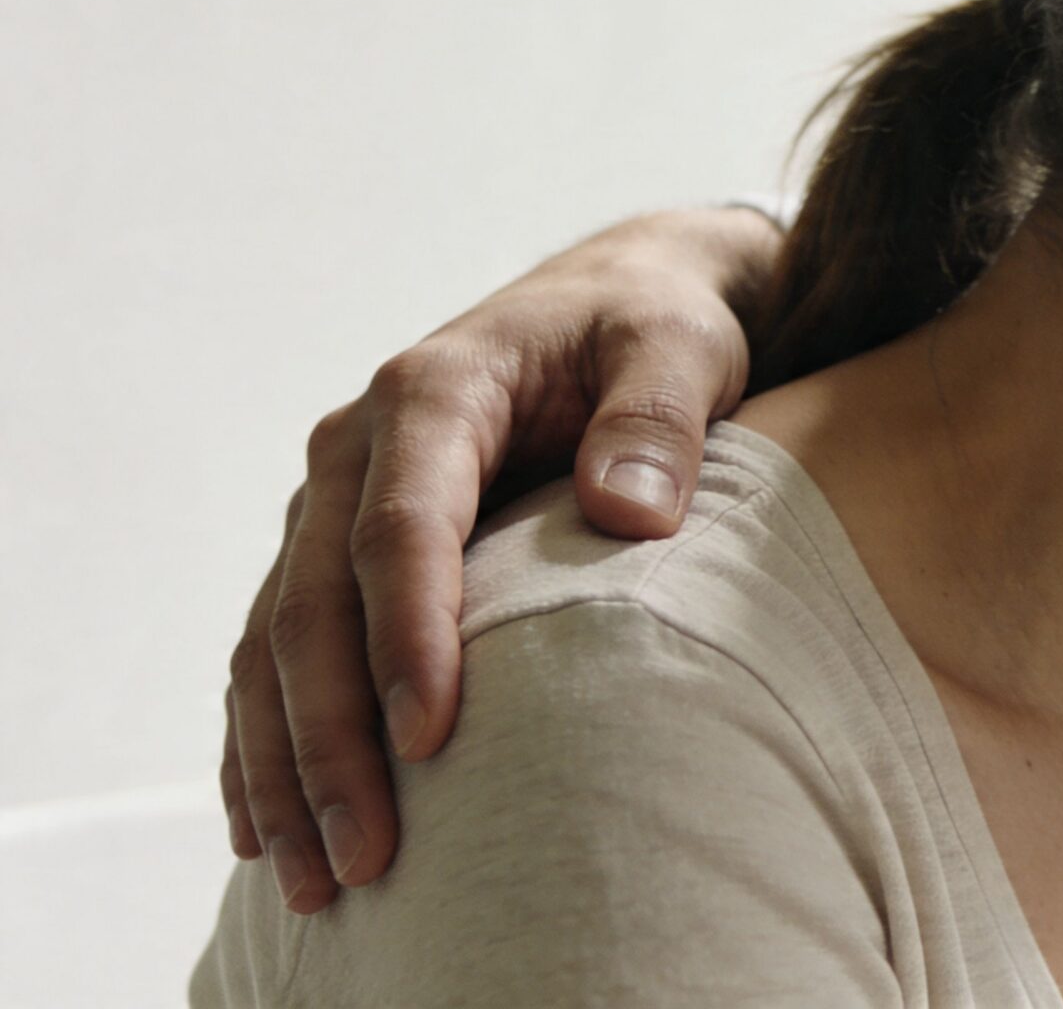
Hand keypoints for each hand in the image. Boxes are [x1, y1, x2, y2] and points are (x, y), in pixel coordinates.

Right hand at [221, 206, 778, 912]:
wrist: (618, 297)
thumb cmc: (656, 325)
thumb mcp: (681, 343)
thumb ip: (660, 413)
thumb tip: (629, 506)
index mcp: (436, 392)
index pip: (401, 527)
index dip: (407, 633)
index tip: (430, 735)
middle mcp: (357, 449)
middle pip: (314, 607)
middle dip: (331, 739)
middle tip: (365, 855)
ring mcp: (332, 503)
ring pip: (273, 647)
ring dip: (284, 767)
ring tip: (314, 881)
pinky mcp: (335, 551)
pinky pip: (273, 657)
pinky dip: (264, 744)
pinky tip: (267, 833)